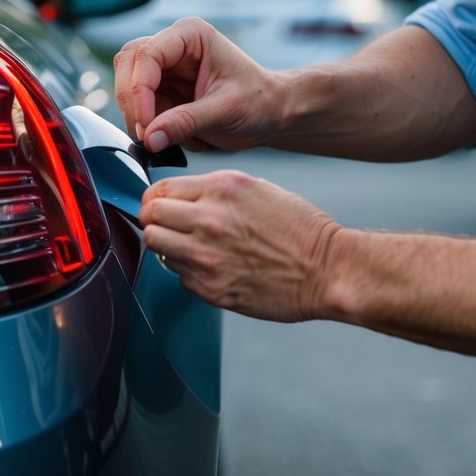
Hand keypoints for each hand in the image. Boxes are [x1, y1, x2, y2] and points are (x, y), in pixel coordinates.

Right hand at [113, 17, 280, 152]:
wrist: (270, 113)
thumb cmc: (258, 101)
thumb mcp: (226, 111)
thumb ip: (186, 122)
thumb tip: (150, 137)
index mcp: (190, 35)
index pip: (147, 54)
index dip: (140, 90)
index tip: (147, 124)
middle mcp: (173, 46)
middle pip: (127, 63)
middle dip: (131, 100)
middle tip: (146, 133)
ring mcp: (165, 68)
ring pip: (126, 83)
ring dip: (134, 113)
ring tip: (157, 137)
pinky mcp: (161, 90)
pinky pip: (137, 105)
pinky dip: (143, 123)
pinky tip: (165, 136)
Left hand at [139, 170, 338, 321]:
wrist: (326, 270)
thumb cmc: (300, 229)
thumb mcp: (255, 187)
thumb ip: (213, 190)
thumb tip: (181, 197)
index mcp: (220, 190)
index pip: (159, 190)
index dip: (155, 199)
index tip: (159, 205)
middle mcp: (209, 220)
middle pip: (149, 217)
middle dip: (153, 221)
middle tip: (166, 227)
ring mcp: (206, 257)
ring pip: (156, 246)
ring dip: (167, 246)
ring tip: (188, 247)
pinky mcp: (210, 288)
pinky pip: (178, 275)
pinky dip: (188, 271)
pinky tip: (212, 266)